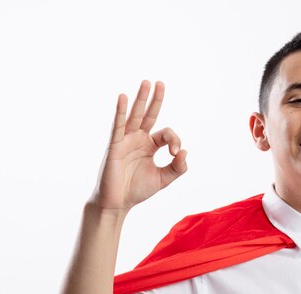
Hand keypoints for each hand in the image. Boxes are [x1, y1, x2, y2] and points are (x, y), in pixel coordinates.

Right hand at [89, 80, 187, 213]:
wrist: (117, 204)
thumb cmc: (137, 190)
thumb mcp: (163, 179)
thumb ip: (178, 168)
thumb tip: (185, 151)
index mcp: (149, 145)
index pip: (165, 133)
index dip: (174, 140)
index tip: (176, 153)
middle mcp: (137, 139)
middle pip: (148, 115)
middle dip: (155, 100)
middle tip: (160, 83)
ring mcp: (125, 141)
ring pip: (134, 116)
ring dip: (141, 99)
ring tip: (146, 83)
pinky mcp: (114, 146)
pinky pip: (117, 126)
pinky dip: (120, 112)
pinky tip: (122, 98)